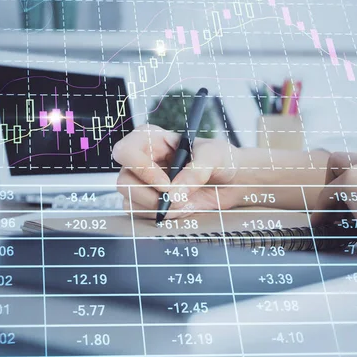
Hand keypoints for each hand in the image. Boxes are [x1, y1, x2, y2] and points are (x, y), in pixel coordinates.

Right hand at [112, 124, 239, 218]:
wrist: (232, 181)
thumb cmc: (221, 159)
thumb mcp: (214, 156)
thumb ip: (196, 171)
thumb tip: (175, 193)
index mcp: (152, 139)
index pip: (126, 151)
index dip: (142, 170)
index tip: (167, 184)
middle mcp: (143, 160)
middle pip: (124, 181)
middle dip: (151, 196)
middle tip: (176, 199)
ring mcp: (143, 183)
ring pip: (129, 200)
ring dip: (157, 208)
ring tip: (184, 203)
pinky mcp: (149, 202)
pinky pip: (141, 214)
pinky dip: (162, 216)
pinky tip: (182, 208)